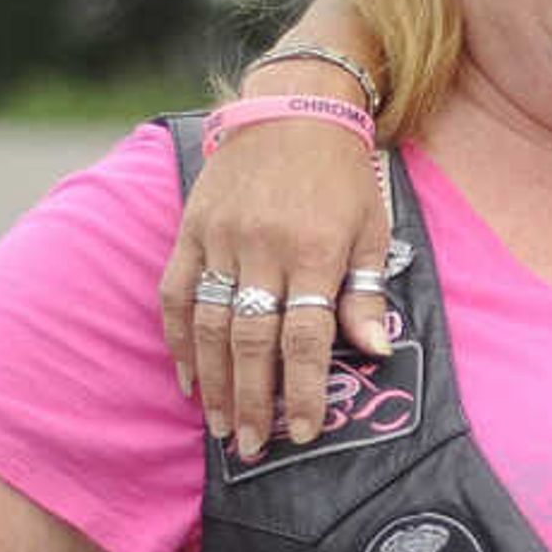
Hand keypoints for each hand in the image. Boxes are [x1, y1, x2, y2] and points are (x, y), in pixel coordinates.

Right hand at [157, 118, 395, 457]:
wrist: (295, 104)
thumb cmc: (343, 175)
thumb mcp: (371, 228)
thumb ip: (367, 293)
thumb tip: (376, 353)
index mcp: (316, 250)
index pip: (305, 336)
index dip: (303, 389)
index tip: (303, 431)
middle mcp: (264, 247)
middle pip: (252, 340)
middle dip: (253, 401)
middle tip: (253, 447)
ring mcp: (221, 237)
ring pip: (209, 324)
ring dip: (214, 382)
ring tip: (223, 427)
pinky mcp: (192, 227)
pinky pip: (176, 292)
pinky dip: (177, 339)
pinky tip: (187, 378)